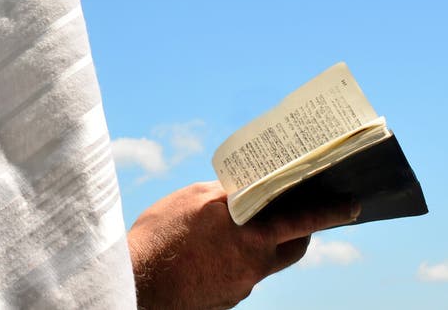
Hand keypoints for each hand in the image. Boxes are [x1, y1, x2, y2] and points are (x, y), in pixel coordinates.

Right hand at [128, 181, 358, 309]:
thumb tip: (245, 190)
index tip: (352, 205)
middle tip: (300, 208)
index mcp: (252, 234)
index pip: (304, 220)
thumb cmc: (162, 236)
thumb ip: (227, 194)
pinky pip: (244, 273)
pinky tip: (216, 247)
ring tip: (244, 223)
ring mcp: (242, 286)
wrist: (138, 285)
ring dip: (265, 241)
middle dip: (303, 227)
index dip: (330, 212)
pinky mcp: (228, 299)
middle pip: (293, 246)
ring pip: (267, 260)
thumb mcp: (194, 198)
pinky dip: (239, 257)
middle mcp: (254, 264)